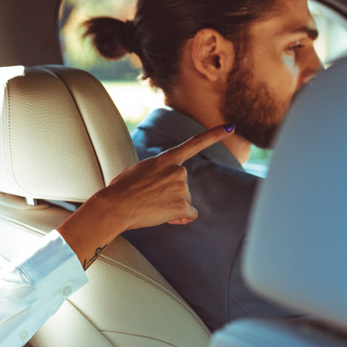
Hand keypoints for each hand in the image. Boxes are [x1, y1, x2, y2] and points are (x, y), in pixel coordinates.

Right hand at [102, 124, 235, 228]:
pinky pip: (189, 215)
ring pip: (184, 201)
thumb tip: (160, 185)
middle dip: (171, 194)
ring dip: (171, 207)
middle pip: (184, 186)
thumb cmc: (120, 191)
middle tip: (150, 198)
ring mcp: (181, 188)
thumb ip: (156, 171)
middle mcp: (177, 171)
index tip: (231, 127)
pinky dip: (179, 219)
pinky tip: (162, 216)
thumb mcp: (138, 170)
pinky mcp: (182, 205)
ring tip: (151, 206)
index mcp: (165, 159)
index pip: (194, 143)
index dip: (215, 135)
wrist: (115, 207)